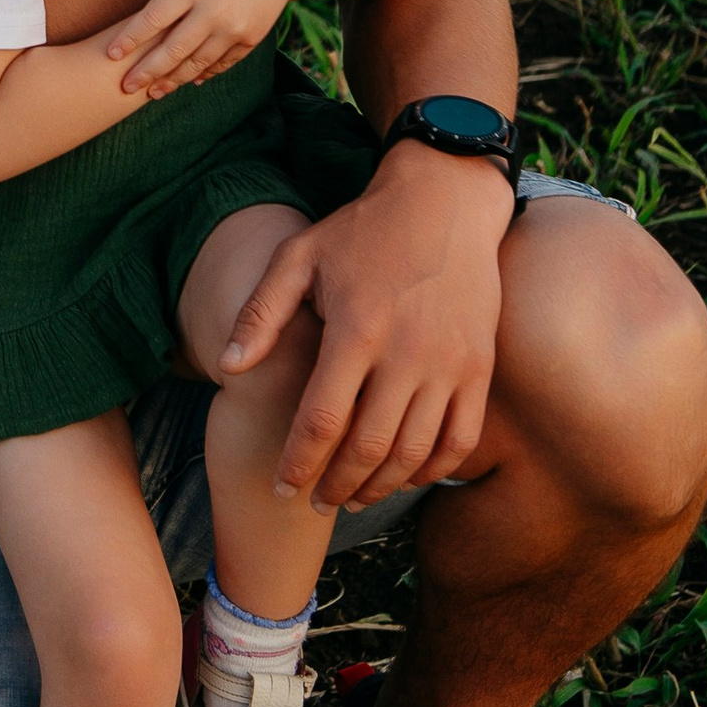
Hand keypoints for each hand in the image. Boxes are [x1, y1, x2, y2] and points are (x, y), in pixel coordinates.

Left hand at [99, 0, 293, 93]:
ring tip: (152, 92)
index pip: (154, 17)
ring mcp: (233, 28)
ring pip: (196, 62)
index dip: (131, 38)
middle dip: (146, 71)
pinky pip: (221, 63)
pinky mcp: (250, 38)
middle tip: (125, 86)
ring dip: (172, 80)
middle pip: (172, 49)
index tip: (111, 54)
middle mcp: (212, 10)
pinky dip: (203, 73)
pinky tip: (188, 81)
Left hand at [219, 138, 509, 508]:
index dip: (299, 463)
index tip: (282, 488)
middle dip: (336, 486)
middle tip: (315, 504)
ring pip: (413, 453)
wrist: (443, 202)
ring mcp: (450, 365)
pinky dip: (432, 470)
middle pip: (368, 449)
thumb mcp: (299, 256)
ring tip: (352, 497)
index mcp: (356, 330)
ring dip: (380, 487)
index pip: (321, 421)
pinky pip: (460, 440)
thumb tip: (226, 368)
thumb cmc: (362, 230)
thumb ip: (260, 313)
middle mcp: (407, 354)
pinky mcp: (480, 368)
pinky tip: (405, 476)